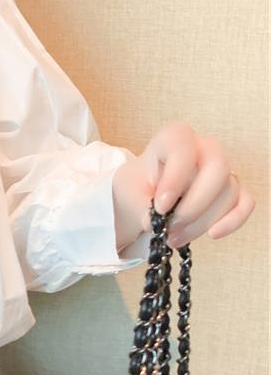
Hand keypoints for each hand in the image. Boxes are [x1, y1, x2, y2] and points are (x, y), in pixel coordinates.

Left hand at [113, 121, 254, 248]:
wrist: (143, 193)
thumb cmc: (137, 184)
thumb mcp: (128, 190)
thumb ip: (140, 204)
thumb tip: (153, 223)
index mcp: (174, 138)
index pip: (184, 149)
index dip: (175, 179)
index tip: (160, 206)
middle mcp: (204, 147)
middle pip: (217, 168)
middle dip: (193, 205)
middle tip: (170, 226)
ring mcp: (222, 168)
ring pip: (228, 191)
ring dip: (202, 221)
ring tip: (173, 237)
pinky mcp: (232, 191)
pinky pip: (244, 203)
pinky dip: (232, 221)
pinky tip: (213, 234)